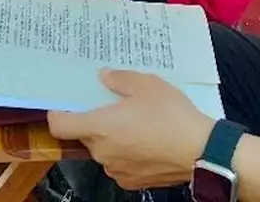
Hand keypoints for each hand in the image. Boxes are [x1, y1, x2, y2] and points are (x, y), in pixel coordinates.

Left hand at [47, 71, 215, 190]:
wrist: (202, 151)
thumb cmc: (171, 114)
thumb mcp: (147, 84)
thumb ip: (120, 79)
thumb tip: (103, 77)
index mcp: (99, 127)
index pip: (60, 126)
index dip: (57, 115)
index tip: (65, 105)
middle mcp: (102, 152)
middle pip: (85, 136)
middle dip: (95, 122)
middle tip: (115, 108)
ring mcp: (116, 170)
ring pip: (104, 151)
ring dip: (112, 139)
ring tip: (136, 126)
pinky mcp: (132, 182)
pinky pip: (120, 165)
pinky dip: (126, 155)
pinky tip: (146, 143)